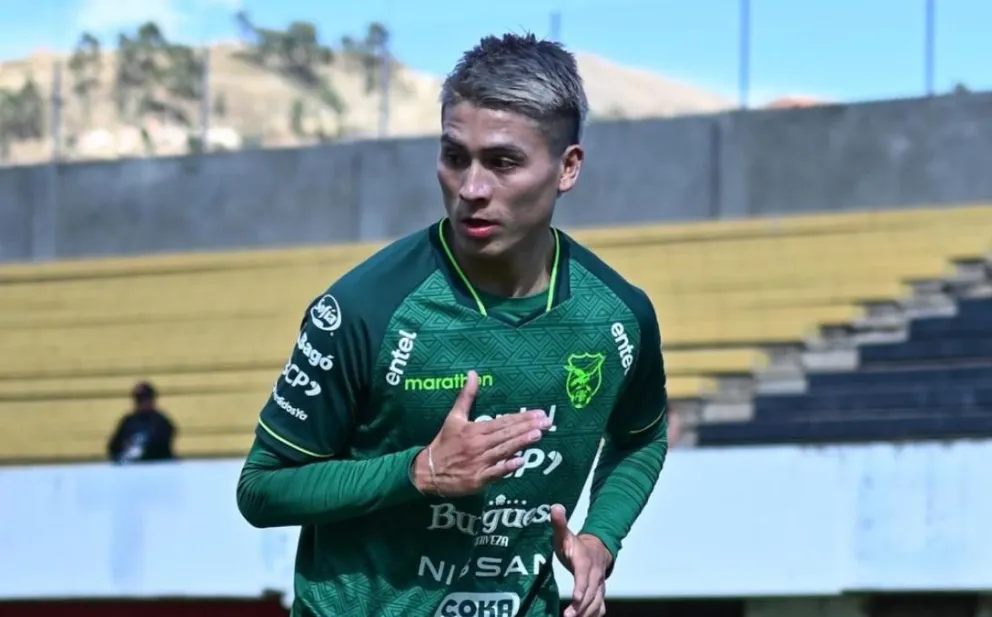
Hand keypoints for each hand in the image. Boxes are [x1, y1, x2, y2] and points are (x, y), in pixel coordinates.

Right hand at [414, 370, 551, 496]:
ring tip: (538, 435)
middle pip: (506, 434)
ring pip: (503, 450)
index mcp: (474, 429)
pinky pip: (495, 472)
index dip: (521, 417)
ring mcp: (479, 462)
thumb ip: (466, 396)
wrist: (428, 471)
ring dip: (521, 443)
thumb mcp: (453, 418)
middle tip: (547, 421)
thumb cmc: (444, 443)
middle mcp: (478, 444)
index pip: (502, 422)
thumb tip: (473, 373)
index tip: (539, 413)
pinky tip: (520, 461)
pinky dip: (506, 467)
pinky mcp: (478, 479)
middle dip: (528, 427)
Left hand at [551, 504, 612, 616]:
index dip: (581, 587)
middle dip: (581, 606)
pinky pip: (599, 607)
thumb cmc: (576, 545)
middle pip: (591, 593)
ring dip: (586, 613)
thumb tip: (555, 506)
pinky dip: (593, 615)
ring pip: (597, 602)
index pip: (584, 575)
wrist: (597, 549)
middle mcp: (595, 575)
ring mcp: (599, 585)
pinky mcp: (599, 593)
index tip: (576, 597)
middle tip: (568, 616)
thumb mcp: (565, 534)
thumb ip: (559, 523)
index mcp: (585, 560)